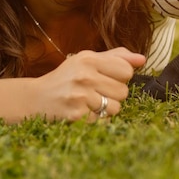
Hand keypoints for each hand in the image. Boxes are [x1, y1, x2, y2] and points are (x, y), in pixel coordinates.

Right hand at [30, 47, 145, 121]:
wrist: (36, 99)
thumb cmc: (66, 78)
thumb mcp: (87, 60)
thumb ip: (116, 57)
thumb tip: (142, 59)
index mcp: (88, 59)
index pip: (126, 70)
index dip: (120, 76)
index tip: (107, 77)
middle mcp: (84, 76)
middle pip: (123, 91)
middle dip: (113, 93)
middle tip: (96, 91)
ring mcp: (80, 97)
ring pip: (116, 108)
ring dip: (107, 108)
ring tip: (90, 102)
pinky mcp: (77, 116)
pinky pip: (104, 121)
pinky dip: (97, 119)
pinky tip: (84, 111)